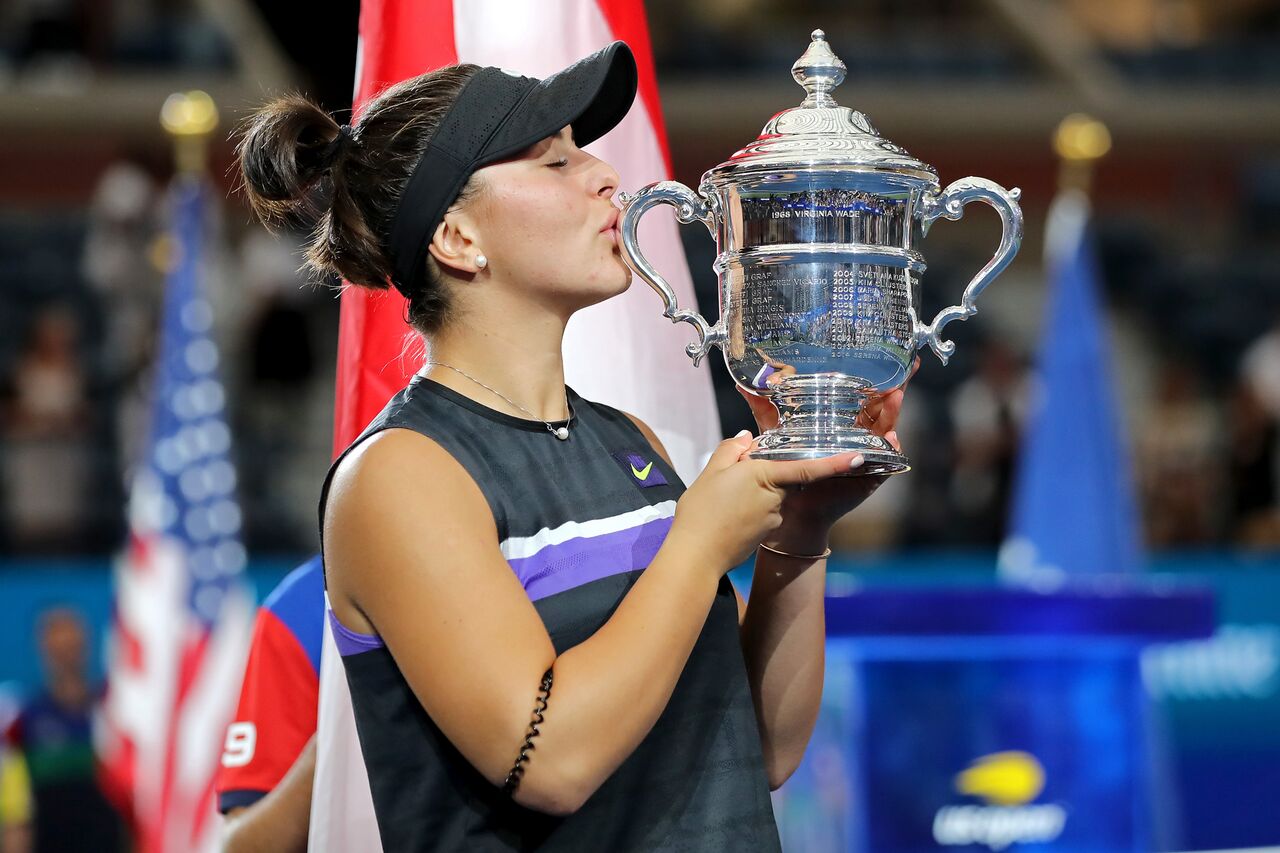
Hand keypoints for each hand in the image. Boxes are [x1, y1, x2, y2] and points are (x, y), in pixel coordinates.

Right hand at [669, 432, 863, 579]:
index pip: (807, 467)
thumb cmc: (702, 512)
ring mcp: (772, 518)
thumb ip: (730, 450)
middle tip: (730, 475)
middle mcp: (776, 498)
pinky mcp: (765, 533)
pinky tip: (725, 515)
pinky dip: (747, 510)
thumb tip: (746, 438)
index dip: (835, 463)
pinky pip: (761, 513)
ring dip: (752, 493)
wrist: (696, 556)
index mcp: (766, 476)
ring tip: (720, 500)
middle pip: (779, 477)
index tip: (858, 457)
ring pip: (769, 495)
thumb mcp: (711, 472)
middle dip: (762, 473)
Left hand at [735, 357, 918, 551]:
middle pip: (878, 410)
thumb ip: (764, 411)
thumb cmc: (783, 472)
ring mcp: (864, 457)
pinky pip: (886, 463)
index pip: (860, 398)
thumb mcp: (775, 435)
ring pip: (885, 431)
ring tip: (897, 396)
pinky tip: (891, 437)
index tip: (883, 358)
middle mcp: (854, 438)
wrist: (787, 509)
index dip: (872, 380)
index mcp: (837, 426)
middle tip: (905, 369)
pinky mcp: (869, 477)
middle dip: (893, 390)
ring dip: (893, 413)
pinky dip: (891, 449)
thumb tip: (743, 385)